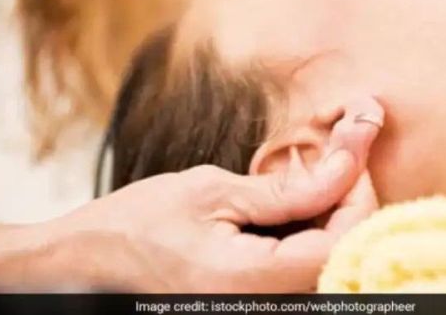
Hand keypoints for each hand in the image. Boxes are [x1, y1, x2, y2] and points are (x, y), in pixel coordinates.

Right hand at [44, 111, 382, 292]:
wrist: (89, 260)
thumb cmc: (137, 225)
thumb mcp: (211, 192)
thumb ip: (285, 191)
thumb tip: (343, 167)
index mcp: (254, 284)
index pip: (342, 241)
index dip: (356, 191)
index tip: (349, 147)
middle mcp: (266, 306)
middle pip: (341, 252)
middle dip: (348, 196)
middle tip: (340, 148)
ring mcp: (259, 305)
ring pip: (324, 258)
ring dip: (330, 209)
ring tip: (318, 166)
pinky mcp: (252, 298)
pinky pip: (299, 265)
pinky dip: (307, 228)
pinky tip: (296, 197)